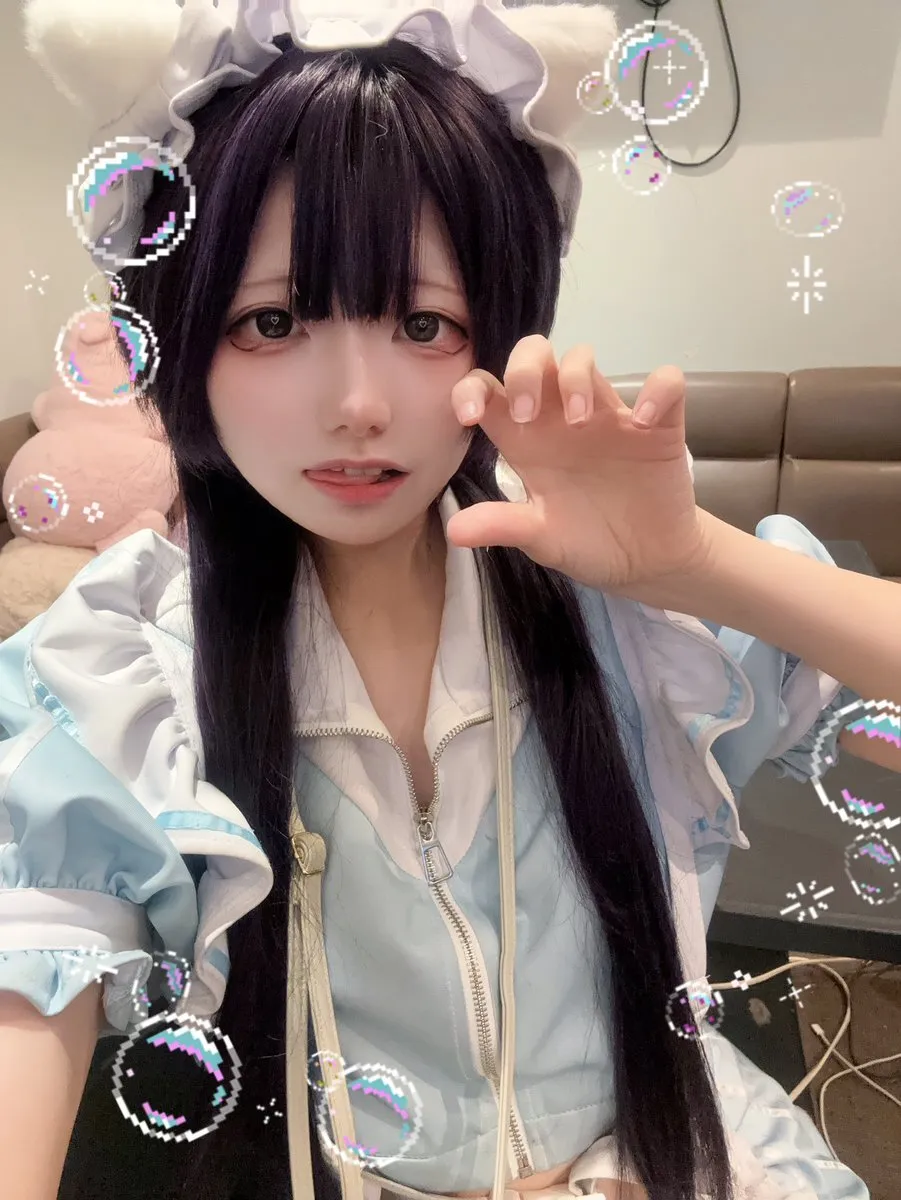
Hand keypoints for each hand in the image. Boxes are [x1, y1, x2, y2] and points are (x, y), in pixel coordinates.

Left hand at [446, 336, 713, 599]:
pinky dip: (656, 390)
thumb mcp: (540, 539)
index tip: (470, 416)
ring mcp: (609, 418)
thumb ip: (503, 526)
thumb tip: (454, 530)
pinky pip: (665, 384)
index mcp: (526, 442)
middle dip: (524, 370)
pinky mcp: (657, 427)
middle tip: (528, 415)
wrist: (644, 562)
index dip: (470, 389)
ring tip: (579, 421)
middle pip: (535, 356)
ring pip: (584, 358)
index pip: (489, 390)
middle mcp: (561, 419)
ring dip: (575, 377)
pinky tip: (643, 422)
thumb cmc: (586, 542)